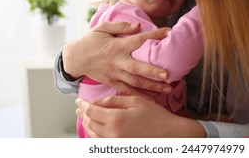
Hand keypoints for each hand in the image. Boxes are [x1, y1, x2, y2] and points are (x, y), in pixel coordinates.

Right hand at [63, 21, 172, 95]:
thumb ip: (120, 26)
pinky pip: (127, 90)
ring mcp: (115, 74)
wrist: (75, 58)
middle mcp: (117, 61)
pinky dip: (139, 96)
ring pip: (135, 82)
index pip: (138, 40)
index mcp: (116, 46)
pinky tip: (152, 100)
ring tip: (168, 89)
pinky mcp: (112, 82)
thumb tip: (138, 26)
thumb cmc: (90, 40)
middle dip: (152, 71)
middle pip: (137, 68)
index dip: (153, 35)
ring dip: (152, 86)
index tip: (168, 31)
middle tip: (168, 74)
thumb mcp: (102, 28)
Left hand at [76, 97, 205, 137]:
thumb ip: (114, 100)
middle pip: (90, 123)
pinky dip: (95, 135)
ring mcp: (115, 143)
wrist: (169, 134)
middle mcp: (112, 133)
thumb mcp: (135, 101)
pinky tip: (95, 129)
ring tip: (85, 117)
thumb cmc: (155, 116)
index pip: (91, 111)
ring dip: (87, 125)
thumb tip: (98, 102)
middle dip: (83, 114)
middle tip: (79, 108)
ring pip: (93, 134)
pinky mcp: (119, 148)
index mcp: (116, 118)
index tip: (79, 101)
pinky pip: (101, 142)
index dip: (83, 105)